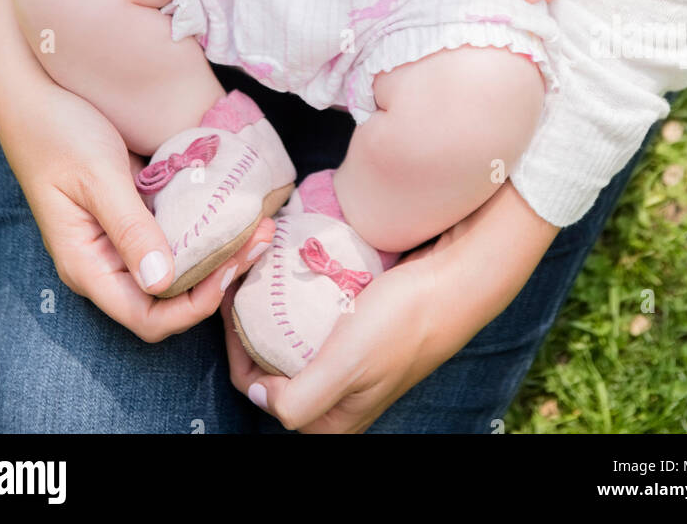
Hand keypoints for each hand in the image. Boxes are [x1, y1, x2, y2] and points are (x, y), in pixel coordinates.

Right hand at [8, 68, 273, 340]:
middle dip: (218, 279)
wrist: (35, 95)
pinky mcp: (133, 215)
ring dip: (219, 254)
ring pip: (176, 269)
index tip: (232, 267)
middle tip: (261, 238)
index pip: (147, 317)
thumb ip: (129, 228)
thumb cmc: (58, 133)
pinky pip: (175, 236)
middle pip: (168, 299)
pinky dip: (205, 229)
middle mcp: (105, 263)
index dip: (193, 306)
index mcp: (87, 266)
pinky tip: (233, 210)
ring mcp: (119, 240)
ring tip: (259, 224)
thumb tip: (164, 281)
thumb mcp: (97, 177)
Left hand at [222, 180, 559, 432]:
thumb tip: (260, 398)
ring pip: (290, 337)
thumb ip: (299, 400)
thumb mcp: (347, 367)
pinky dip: (296, 297)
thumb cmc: (403, 323)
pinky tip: (291, 269)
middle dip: (250, 320)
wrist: (456, 281)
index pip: (257, 388)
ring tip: (262, 265)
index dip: (234, 345)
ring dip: (270, 306)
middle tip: (244, 272)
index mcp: (331, 419)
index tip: (230, 295)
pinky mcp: (361, 332)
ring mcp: (350, 362)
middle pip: (272, 360)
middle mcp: (338, 396)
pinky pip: (314, 319)